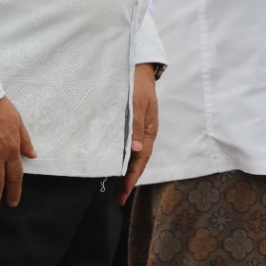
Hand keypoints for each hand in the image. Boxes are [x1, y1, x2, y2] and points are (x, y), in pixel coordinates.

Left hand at [120, 64, 158, 204]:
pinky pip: (129, 146)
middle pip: (138, 161)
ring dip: (126, 171)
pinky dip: (124, 158)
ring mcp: (139, 130)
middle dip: (129, 180)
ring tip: (117, 187)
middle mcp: (145, 133)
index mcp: (149, 130)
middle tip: (119, 198)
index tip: (123, 193)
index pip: (141, 160)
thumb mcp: (137, 103)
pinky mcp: (132, 124)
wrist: (138, 68)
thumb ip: (136, 126)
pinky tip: (116, 163)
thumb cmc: (138, 84)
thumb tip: (136, 151)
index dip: (132, 178)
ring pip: (134, 155)